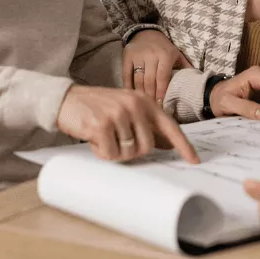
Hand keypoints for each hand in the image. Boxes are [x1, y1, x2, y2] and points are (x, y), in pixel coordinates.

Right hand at [56, 85, 199, 163]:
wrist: (66, 99)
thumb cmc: (97, 107)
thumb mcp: (126, 109)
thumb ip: (146, 124)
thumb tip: (168, 144)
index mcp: (144, 101)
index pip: (170, 126)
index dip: (183, 145)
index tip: (193, 160)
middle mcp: (134, 105)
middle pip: (147, 146)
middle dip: (131, 151)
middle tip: (116, 141)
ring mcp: (118, 114)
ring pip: (128, 153)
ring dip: (114, 152)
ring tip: (103, 137)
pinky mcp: (102, 125)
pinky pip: (110, 154)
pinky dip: (101, 152)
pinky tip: (93, 139)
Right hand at [122, 30, 191, 103]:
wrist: (145, 32)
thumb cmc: (163, 47)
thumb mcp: (176, 53)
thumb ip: (185, 67)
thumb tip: (196, 81)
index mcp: (165, 55)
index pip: (162, 77)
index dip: (161, 92)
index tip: (161, 104)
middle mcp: (151, 55)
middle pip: (150, 81)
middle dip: (151, 96)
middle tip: (152, 107)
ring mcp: (138, 56)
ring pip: (138, 79)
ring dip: (141, 93)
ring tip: (143, 103)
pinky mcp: (127, 57)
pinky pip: (126, 74)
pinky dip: (128, 85)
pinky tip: (132, 94)